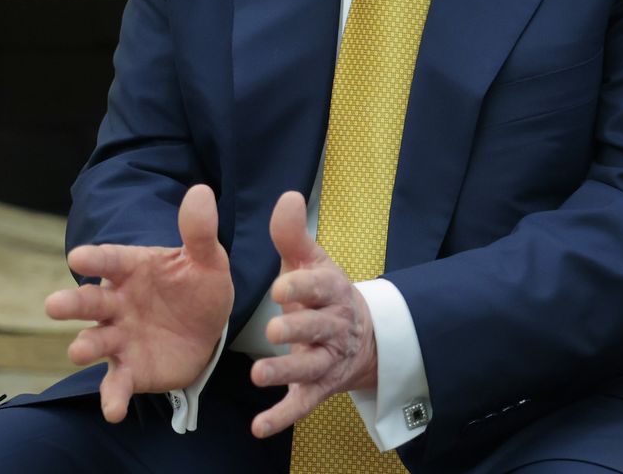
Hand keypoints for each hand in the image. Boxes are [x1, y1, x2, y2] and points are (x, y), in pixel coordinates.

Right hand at [43, 184, 232, 422]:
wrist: (208, 329)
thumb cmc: (198, 286)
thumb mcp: (207, 260)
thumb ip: (199, 232)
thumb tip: (201, 192)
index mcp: (132, 269)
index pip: (110, 259)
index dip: (95, 257)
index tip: (78, 255)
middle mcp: (117, 303)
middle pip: (89, 301)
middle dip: (71, 303)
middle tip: (53, 305)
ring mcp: (119, 338)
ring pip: (94, 341)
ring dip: (84, 346)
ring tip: (79, 351)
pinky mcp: (129, 369)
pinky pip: (116, 384)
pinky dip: (112, 397)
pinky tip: (112, 411)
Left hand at [249, 191, 378, 437]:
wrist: (363, 336)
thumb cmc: (324, 294)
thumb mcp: (311, 261)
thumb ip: (293, 233)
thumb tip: (286, 195)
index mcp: (332, 291)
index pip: (320, 288)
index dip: (302, 287)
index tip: (281, 286)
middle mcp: (334, 327)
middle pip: (318, 329)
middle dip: (298, 330)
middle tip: (275, 329)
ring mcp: (327, 360)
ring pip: (310, 367)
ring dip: (286, 372)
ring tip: (259, 375)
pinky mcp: (318, 388)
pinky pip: (301, 404)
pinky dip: (282, 417)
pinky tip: (259, 427)